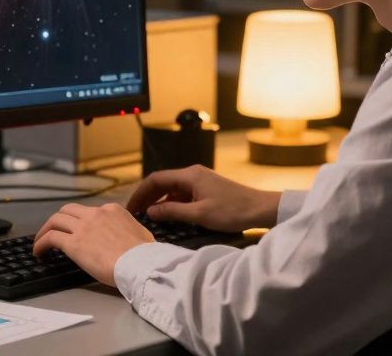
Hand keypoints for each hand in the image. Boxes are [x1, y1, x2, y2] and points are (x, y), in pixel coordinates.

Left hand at [31, 203, 154, 286]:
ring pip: (55, 220)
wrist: (140, 264)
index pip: (89, 211)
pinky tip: (39, 252)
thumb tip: (128, 237)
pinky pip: (50, 238)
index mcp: (112, 210)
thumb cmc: (145, 255)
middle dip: (58, 220)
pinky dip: (41, 243)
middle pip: (68, 210)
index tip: (77, 231)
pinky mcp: (73, 243)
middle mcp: (95, 214)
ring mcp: (83, 227)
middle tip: (53, 231)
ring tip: (40, 241)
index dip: (80, 221)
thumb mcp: (141, 234)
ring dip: (45, 230)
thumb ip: (129, 230)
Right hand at [126, 165, 280, 231]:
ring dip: (159, 201)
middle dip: (147, 197)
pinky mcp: (206, 189)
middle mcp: (192, 174)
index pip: (156, 179)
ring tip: (148, 217)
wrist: (261, 209)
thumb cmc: (232, 211)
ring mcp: (200, 181)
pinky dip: (172, 203)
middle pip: (162, 182)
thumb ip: (172, 212)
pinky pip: (182, 194)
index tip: (130, 208)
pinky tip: (168, 215)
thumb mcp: (199, 215)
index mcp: (189, 175)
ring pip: (172, 189)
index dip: (140, 193)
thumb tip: (150, 211)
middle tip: (135, 214)